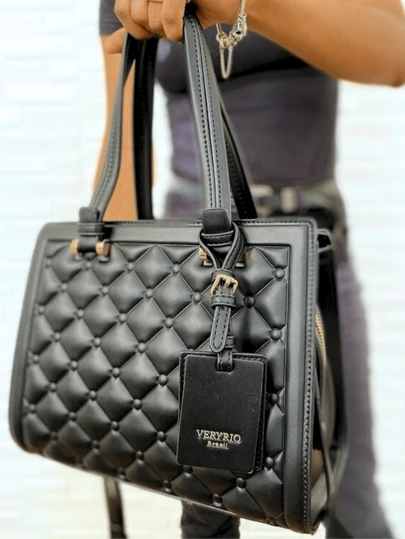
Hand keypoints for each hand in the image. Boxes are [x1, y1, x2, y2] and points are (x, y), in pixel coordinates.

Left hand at [105, 0, 240, 52]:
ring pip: (151, 16)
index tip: (154, 30)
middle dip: (154, 29)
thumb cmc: (192, 10)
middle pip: (135, 13)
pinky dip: (176, 31)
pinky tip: (185, 29)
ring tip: (182, 22)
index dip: (136, 27)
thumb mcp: (157, 21)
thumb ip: (132, 30)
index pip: (122, 9)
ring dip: (168, 30)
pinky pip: (168, 16)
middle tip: (172, 24)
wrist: (225, 2)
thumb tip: (108, 47)